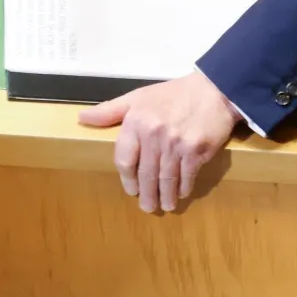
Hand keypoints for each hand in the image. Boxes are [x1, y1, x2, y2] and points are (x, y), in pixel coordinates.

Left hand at [76, 70, 240, 211]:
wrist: (213, 89)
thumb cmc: (173, 94)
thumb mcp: (138, 96)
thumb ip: (110, 110)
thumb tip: (82, 119)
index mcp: (136, 122)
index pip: (124, 159)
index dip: (126, 178)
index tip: (131, 189)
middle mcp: (154, 134)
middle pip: (145, 174)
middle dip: (146, 194)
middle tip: (147, 206)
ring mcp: (176, 144)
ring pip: (166, 179)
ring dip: (164, 196)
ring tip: (164, 206)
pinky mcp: (196, 151)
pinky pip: (186, 176)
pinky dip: (183, 188)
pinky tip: (181, 193)